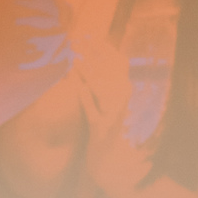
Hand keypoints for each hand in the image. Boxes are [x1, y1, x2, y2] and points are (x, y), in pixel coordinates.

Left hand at [73, 35, 147, 195]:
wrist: (110, 162)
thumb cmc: (105, 127)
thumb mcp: (106, 103)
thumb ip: (103, 82)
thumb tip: (90, 59)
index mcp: (123, 92)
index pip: (119, 63)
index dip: (106, 48)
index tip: (90, 35)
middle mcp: (121, 101)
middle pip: (112, 71)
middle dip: (95, 55)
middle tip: (77, 42)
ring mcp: (112, 116)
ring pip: (103, 90)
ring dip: (88, 74)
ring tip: (74, 61)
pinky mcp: (101, 130)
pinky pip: (93, 111)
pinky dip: (85, 98)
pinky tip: (76, 86)